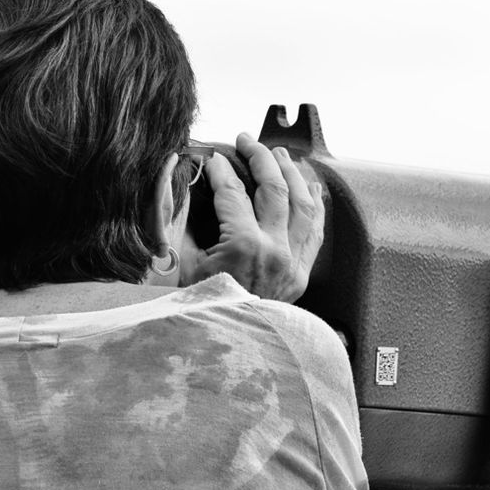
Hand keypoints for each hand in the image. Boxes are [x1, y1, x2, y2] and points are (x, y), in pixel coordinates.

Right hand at [183, 132, 324, 301]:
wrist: (223, 348)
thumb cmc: (197, 307)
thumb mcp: (180, 262)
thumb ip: (178, 216)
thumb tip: (173, 177)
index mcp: (243, 247)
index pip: (233, 192)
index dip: (221, 169)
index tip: (213, 157)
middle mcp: (275, 252)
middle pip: (274, 188)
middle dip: (260, 157)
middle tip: (246, 141)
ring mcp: (292, 264)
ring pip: (303, 204)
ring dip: (292, 173)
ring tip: (279, 155)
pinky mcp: (301, 275)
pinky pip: (316, 231)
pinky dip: (315, 205)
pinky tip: (310, 187)